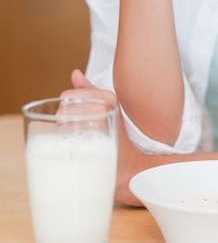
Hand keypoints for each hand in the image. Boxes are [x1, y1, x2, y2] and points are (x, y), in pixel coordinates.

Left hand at [62, 69, 146, 205]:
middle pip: (62, 110)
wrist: (131, 169)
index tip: (78, 122)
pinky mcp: (94, 136)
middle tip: (81, 136)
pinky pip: (65, 136)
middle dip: (64, 124)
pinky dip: (67, 146)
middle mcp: (104, 104)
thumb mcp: (106, 111)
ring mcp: (99, 119)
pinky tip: (81, 153)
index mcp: (108, 96)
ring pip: (61, 124)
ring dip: (64, 137)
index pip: (67, 96)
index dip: (66, 110)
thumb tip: (75, 73)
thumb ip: (89, 91)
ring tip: (82, 145)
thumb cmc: (117, 141)